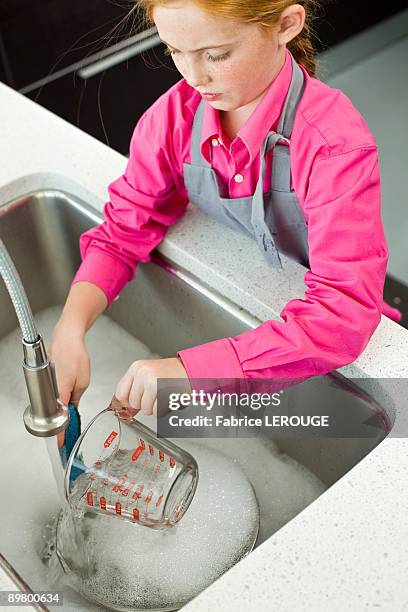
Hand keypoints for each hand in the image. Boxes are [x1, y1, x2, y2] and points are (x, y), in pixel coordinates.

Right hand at [48, 319, 89, 446]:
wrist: (66, 337)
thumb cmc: (76, 354)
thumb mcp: (84, 380)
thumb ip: (77, 397)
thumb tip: (73, 409)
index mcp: (61, 390)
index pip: (59, 416)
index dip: (59, 431)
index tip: (59, 442)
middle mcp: (50, 387)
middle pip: (53, 410)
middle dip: (60, 420)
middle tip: (67, 428)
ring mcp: (46, 382)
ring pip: (52, 401)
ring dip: (59, 407)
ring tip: (67, 408)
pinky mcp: (46, 378)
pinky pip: (51, 392)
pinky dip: (57, 397)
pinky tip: (64, 394)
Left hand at [114, 357, 188, 417]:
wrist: (191, 370)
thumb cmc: (172, 372)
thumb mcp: (149, 373)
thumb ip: (134, 386)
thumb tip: (123, 404)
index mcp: (137, 367)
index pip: (120, 392)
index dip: (127, 401)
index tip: (134, 402)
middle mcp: (143, 373)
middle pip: (133, 403)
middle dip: (143, 404)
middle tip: (155, 396)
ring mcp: (152, 383)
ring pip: (144, 409)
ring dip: (154, 408)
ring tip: (162, 397)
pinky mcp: (162, 393)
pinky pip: (155, 411)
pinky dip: (162, 410)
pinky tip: (167, 400)